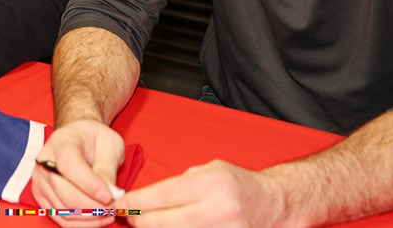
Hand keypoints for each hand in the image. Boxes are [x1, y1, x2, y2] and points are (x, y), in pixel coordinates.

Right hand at [32, 119, 125, 225]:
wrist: (78, 137)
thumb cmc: (95, 139)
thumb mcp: (109, 143)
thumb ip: (107, 168)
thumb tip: (110, 194)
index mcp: (62, 143)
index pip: (69, 166)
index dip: (89, 185)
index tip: (109, 197)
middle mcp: (44, 162)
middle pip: (64, 192)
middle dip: (93, 205)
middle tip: (115, 207)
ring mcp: (40, 181)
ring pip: (63, 209)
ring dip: (89, 217)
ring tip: (109, 213)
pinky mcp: (42, 196)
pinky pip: (60, 218)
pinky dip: (81, 223)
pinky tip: (97, 219)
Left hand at [118, 160, 281, 227]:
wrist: (272, 205)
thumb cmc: (237, 184)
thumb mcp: (209, 171)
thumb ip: (179, 184)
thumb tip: (146, 198)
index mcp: (213, 184)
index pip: (164, 195)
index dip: (137, 201)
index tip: (120, 203)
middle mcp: (218, 210)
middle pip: (165, 222)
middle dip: (140, 220)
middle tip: (127, 216)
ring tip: (145, 223)